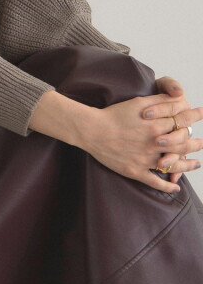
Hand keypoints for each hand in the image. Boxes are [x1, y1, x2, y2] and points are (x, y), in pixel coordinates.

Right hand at [78, 88, 202, 192]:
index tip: (201, 113)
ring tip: (197, 164)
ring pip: (173, 164)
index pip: (181, 122)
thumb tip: (177, 98)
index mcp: (156, 126)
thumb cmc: (113, 114)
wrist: (92, 130)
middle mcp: (154, 144)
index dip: (193, 117)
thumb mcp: (137, 103)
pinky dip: (167, 186)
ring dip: (188, 165)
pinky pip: (155, 182)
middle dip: (196, 143)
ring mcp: (146, 159)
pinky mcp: (136, 171)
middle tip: (202, 142)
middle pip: (182, 144)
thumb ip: (159, 101)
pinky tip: (175, 186)